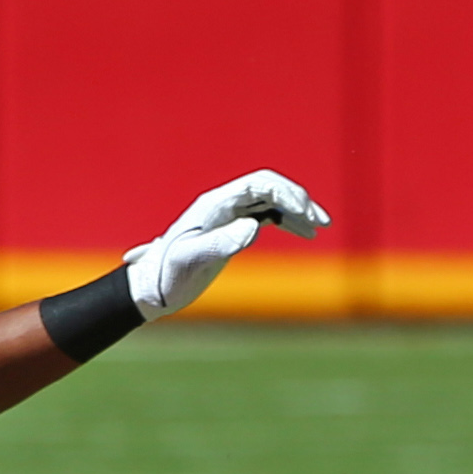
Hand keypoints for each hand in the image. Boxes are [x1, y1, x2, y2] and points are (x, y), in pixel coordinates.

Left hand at [124, 171, 328, 319]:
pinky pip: (266, 216)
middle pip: (269, 188)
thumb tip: (255, 228)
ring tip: (320, 227)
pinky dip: (287, 221)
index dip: (286, 193)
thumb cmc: (167, 275)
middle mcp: (224, 205)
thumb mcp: (191, 260)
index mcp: (214, 204)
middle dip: (298, 199)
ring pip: (271, 201)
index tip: (306, 214)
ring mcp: (229, 217)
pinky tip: (304, 233)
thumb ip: (221, 243)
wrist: (151, 289)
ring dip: (296, 210)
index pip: (258, 184)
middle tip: (320, 222)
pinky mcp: (232, 231)